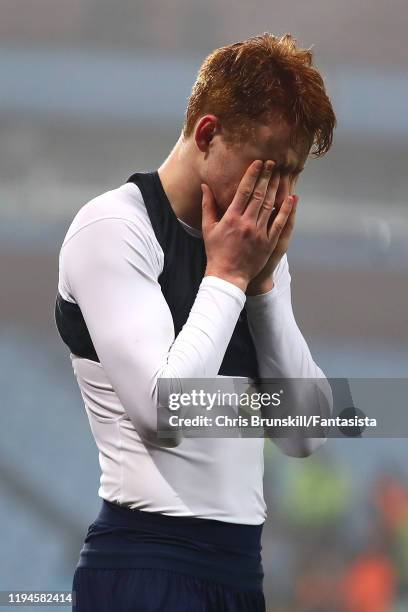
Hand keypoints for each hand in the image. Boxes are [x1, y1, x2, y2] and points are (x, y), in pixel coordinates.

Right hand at [201, 160, 294, 291]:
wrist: (227, 275)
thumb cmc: (216, 251)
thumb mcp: (208, 227)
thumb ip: (208, 205)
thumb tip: (205, 186)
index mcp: (231, 218)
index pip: (244, 191)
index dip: (252, 175)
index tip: (258, 163)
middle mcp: (247, 223)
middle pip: (259, 195)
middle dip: (266, 177)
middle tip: (273, 163)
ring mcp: (259, 233)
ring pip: (270, 206)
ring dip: (276, 189)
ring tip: (280, 176)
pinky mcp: (268, 242)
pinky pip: (279, 223)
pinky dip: (286, 210)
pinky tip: (291, 198)